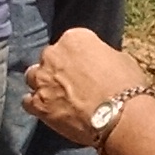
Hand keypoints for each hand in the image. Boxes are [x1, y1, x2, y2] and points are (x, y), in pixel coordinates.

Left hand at [24, 27, 149, 146]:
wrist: (120, 116)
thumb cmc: (126, 86)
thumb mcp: (120, 59)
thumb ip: (101, 57)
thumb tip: (99, 63)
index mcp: (74, 38)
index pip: (71, 41)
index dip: (79, 56)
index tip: (86, 66)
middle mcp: (53, 54)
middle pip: (49, 58)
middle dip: (58, 68)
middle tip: (73, 83)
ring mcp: (43, 80)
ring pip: (33, 77)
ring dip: (43, 84)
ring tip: (57, 97)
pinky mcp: (38, 104)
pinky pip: (28, 101)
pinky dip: (36, 105)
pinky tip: (48, 111)